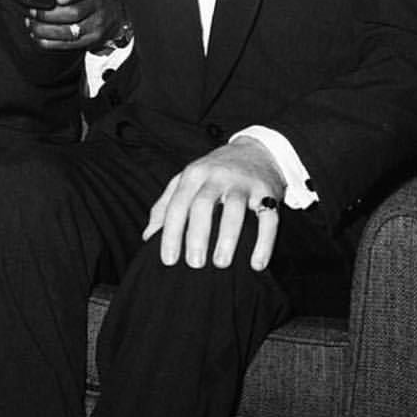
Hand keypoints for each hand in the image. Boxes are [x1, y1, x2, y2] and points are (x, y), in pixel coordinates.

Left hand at [17, 0, 115, 50]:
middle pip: (74, 12)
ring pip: (70, 31)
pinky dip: (51, 42)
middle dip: (48, 14)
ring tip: (30, 24)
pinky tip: (38, 38)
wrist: (121, 14)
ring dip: (46, 29)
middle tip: (31, 11)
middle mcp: (100, 6)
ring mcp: (97, 26)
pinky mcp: (93, 40)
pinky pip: (70, 44)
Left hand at [142, 139, 285, 271]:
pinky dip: (263, 243)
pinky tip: (256, 264)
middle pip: (203, 205)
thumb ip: (165, 206)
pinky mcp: (267, 192)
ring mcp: (242, 183)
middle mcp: (216, 176)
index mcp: (193, 175)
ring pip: (234, 209)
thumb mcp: (186, 181)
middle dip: (197, 236)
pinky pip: (268, 219)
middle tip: (194, 265)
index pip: (177, 205)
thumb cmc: (213, 174)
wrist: (255, 151)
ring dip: (227, 238)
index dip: (171, 233)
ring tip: (220, 263)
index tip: (168, 260)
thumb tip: (148, 236)